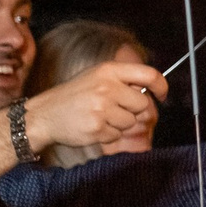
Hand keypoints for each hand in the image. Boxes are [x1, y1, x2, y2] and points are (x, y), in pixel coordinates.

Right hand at [23, 62, 165, 152]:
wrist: (43, 115)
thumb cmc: (74, 96)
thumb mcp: (96, 77)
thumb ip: (123, 80)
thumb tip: (151, 91)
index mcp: (108, 71)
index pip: (149, 74)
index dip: (161, 86)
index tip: (162, 95)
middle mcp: (107, 87)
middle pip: (142, 104)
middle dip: (131, 110)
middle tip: (111, 109)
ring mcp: (102, 109)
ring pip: (131, 122)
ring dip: (119, 124)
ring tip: (99, 117)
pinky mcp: (97, 128)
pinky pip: (117, 135)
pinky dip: (108, 135)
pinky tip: (92, 126)